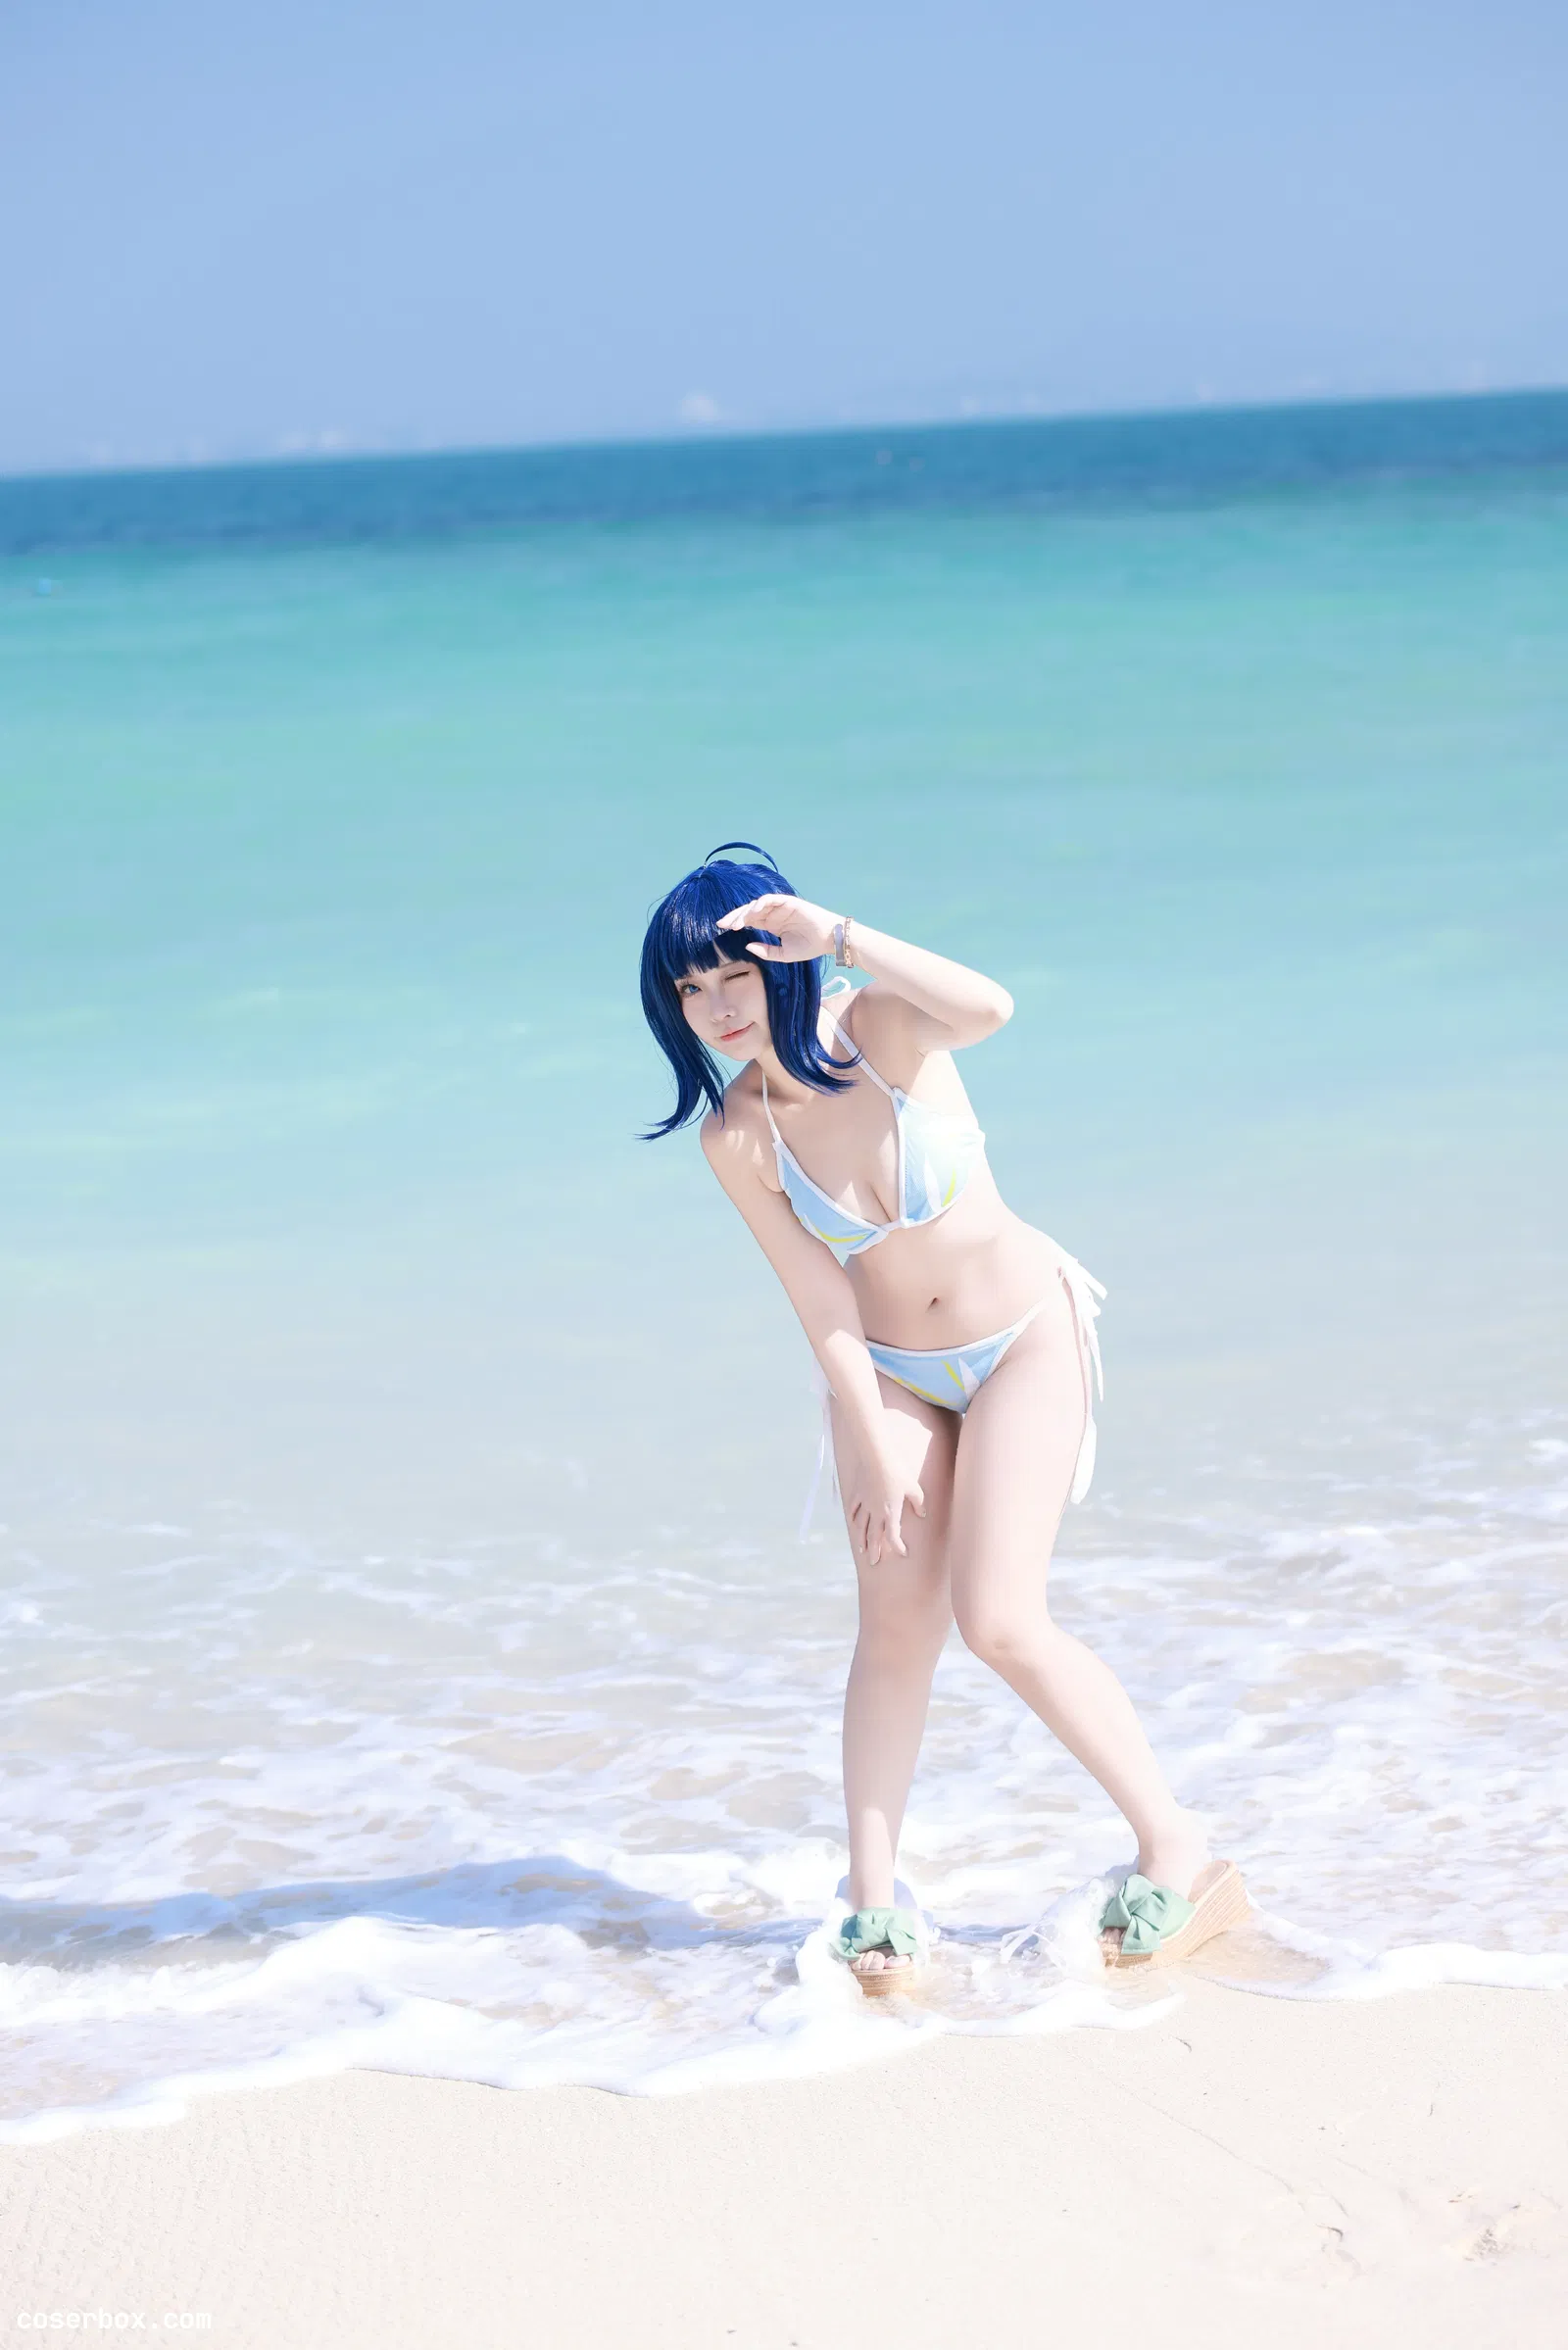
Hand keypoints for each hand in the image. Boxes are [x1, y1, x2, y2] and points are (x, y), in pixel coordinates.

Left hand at [716, 893, 840, 963]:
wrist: (829, 940)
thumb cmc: (809, 947)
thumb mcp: (783, 955)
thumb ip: (766, 951)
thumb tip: (747, 945)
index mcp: (771, 924)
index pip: (749, 920)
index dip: (735, 922)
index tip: (722, 928)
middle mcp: (774, 914)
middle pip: (749, 911)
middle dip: (734, 917)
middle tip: (721, 924)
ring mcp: (781, 907)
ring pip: (757, 905)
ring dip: (745, 912)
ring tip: (735, 923)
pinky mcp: (789, 902)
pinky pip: (771, 899)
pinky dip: (760, 904)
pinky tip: (752, 914)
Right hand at [841, 1439, 925, 1566]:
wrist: (875, 1458)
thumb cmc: (896, 1472)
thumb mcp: (913, 1488)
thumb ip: (918, 1503)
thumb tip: (922, 1515)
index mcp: (890, 1513)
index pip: (893, 1537)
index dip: (898, 1547)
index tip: (903, 1552)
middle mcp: (875, 1512)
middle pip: (874, 1537)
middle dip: (875, 1551)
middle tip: (874, 1562)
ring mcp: (864, 1504)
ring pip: (861, 1527)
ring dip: (861, 1540)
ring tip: (862, 1550)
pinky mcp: (857, 1494)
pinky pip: (853, 1511)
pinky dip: (853, 1519)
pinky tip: (854, 1524)